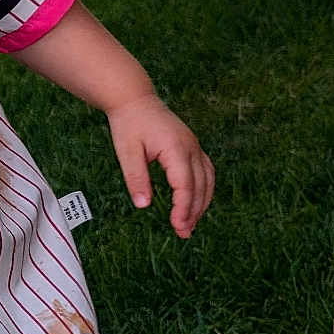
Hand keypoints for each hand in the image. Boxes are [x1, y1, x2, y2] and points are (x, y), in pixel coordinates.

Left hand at [106, 95, 214, 238]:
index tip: (177, 225)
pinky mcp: (192, 147)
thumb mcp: (126, 151)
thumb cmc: (128, 124)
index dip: (183, 207)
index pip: (185, 184)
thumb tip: (143, 205)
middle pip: (200, 185)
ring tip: (190, 224)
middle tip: (184, 233)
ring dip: (201, 203)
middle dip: (194, 211)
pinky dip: (203, 190)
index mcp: (175, 148)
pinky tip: (195, 204)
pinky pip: (205, 172)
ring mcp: (194, 146)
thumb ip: (136, 178)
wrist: (135, 100)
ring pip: (207, 180)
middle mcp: (191, 147)